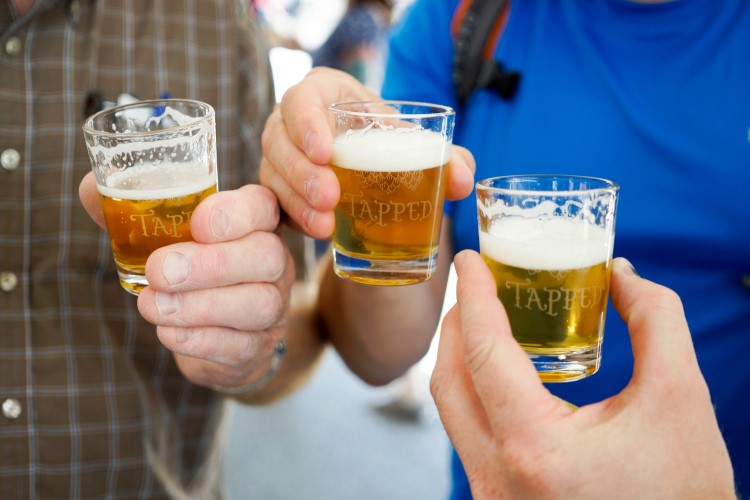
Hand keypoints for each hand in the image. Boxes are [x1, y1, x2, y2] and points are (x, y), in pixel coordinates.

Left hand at [79, 173, 293, 390]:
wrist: (217, 332)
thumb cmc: (189, 267)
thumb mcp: (166, 233)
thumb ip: (133, 208)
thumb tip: (89, 187)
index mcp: (255, 222)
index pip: (261, 206)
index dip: (235, 213)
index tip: (197, 223)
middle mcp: (275, 261)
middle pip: (266, 256)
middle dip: (211, 264)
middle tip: (159, 271)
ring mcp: (274, 306)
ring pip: (258, 304)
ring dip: (201, 306)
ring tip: (153, 306)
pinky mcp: (259, 346)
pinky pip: (241, 345)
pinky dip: (201, 341)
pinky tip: (169, 333)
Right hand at [260, 67, 475, 238]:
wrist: (370, 163)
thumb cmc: (387, 141)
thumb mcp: (412, 141)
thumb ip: (444, 156)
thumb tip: (464, 181)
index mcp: (321, 94)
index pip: (301, 99)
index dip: (306, 122)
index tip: (326, 151)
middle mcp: (290, 122)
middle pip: (279, 140)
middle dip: (302, 172)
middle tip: (331, 197)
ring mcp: (280, 155)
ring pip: (272, 173)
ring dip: (297, 200)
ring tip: (326, 225)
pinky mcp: (278, 187)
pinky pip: (274, 201)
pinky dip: (294, 218)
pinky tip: (318, 232)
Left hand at [430, 250, 735, 498]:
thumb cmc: (684, 492)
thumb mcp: (681, 399)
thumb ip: (655, 321)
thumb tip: (621, 275)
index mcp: (535, 447)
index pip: (483, 351)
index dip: (472, 295)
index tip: (467, 259)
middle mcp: (496, 477)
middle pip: (449, 381)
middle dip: (457, 323)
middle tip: (474, 285)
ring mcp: (491, 496)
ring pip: (453, 411)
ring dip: (461, 358)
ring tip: (484, 320)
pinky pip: (468, 437)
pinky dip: (475, 393)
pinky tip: (499, 373)